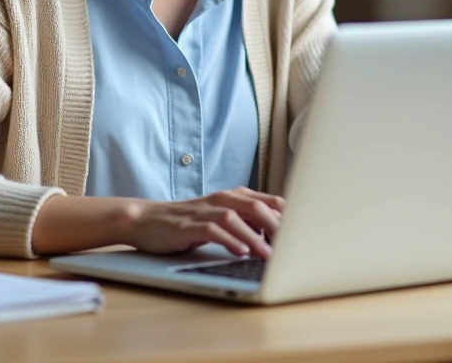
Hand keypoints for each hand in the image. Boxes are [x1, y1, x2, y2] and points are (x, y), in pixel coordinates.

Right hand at [123, 187, 283, 258]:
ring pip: (235, 218)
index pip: (269, 201)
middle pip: (256, 207)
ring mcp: (204, 211)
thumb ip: (247, 222)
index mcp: (233, 196)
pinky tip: (240, 252)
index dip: (288, 217)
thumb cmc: (188, 222)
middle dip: (276, 226)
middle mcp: (221, 199)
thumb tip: (277, 237)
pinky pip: (212, 230)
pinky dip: (229, 240)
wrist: (147, 220)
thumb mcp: (221, 219)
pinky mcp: (188, 225)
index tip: (304, 234)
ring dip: (254, 236)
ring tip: (268, 255)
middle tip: (292, 245)